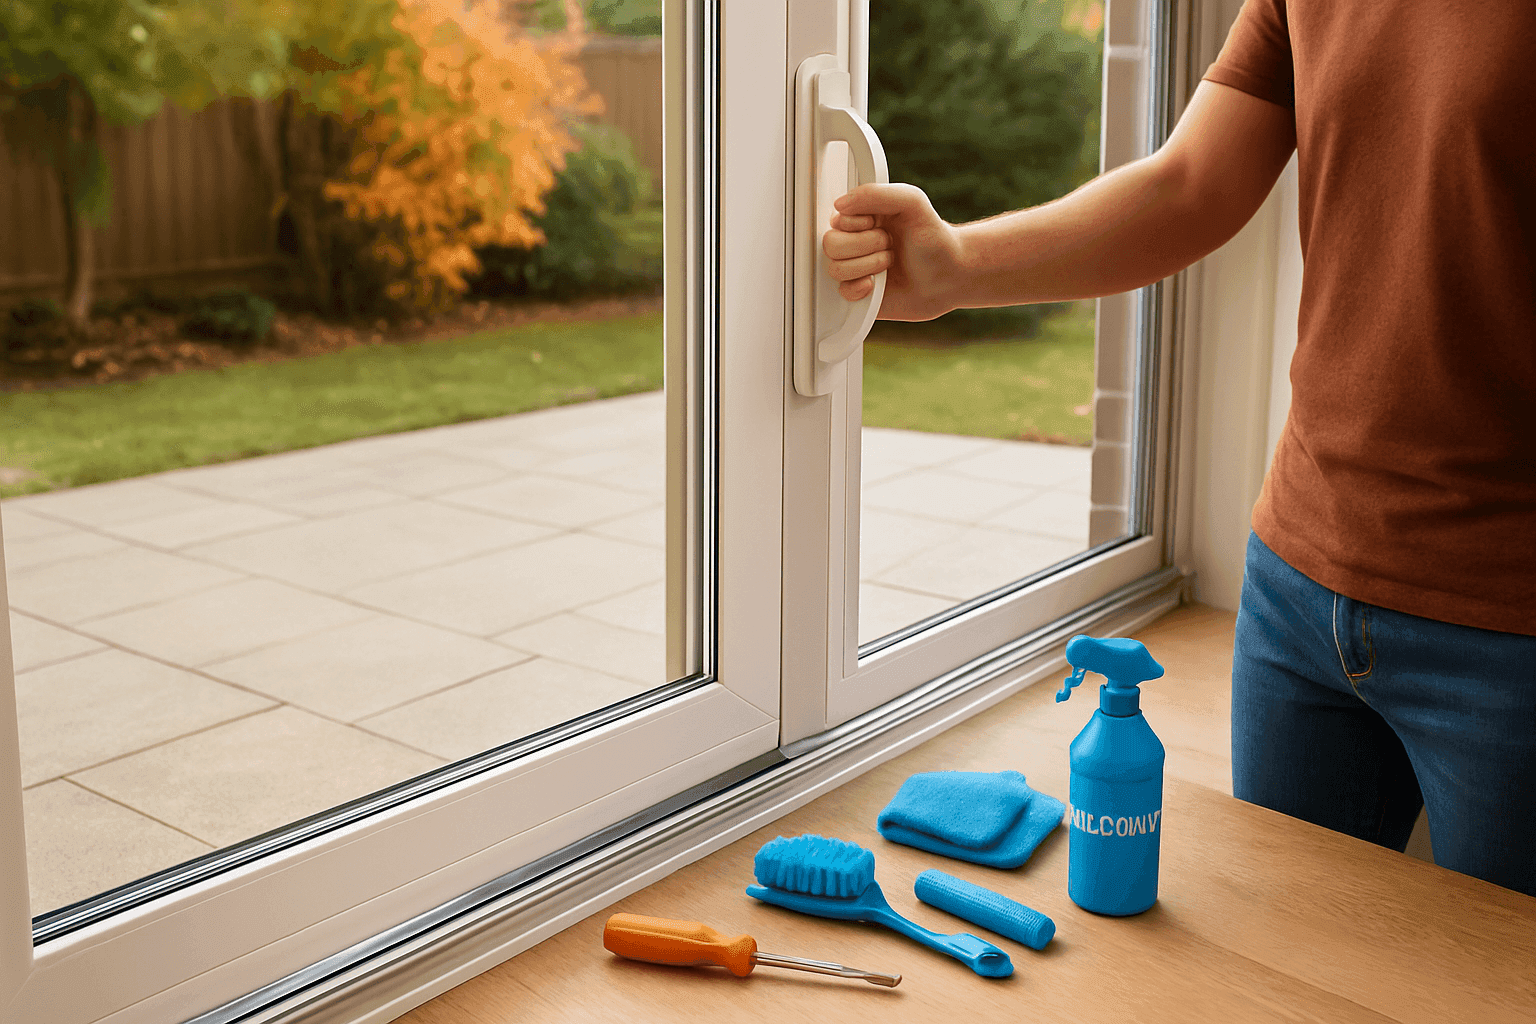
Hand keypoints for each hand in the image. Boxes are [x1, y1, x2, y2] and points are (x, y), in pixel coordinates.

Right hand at [823, 183, 962, 321]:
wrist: (950, 277)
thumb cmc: (934, 239)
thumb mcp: (912, 202)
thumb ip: (876, 194)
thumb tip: (840, 205)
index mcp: (863, 217)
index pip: (836, 219)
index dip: (857, 225)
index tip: (878, 224)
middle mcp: (855, 241)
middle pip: (831, 244)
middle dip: (865, 246)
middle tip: (889, 245)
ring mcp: (856, 267)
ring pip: (835, 269)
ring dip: (868, 266)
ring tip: (889, 264)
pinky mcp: (859, 293)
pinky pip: (842, 292)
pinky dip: (862, 289)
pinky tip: (878, 285)